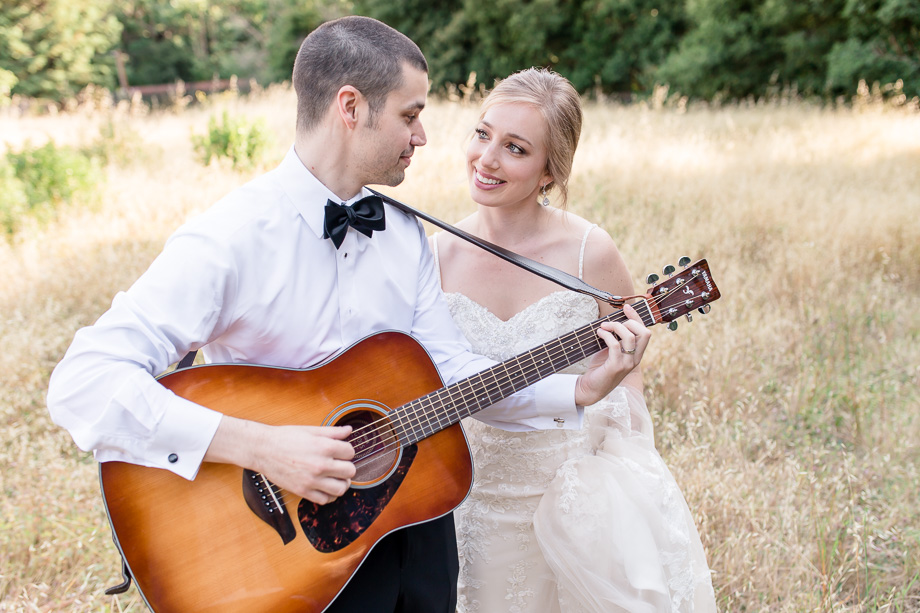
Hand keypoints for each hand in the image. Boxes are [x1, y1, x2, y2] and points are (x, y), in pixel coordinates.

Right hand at [206, 417, 355, 504]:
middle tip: (339, 465)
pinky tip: (325, 487)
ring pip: (341, 489)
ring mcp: (312, 480)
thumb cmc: (285, 438)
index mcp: (325, 447)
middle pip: (350, 471)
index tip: (340, 451)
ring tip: (336, 478)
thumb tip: (349, 430)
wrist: (263, 449)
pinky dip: (329, 496)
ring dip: (342, 483)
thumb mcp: (311, 430)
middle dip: (347, 467)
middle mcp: (321, 465)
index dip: (346, 451)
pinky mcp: (303, 491)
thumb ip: (332, 431)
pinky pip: (325, 500)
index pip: (350, 452)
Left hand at [573, 303, 650, 405]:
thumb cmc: (599, 368)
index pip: (644, 332)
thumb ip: (616, 339)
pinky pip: (615, 345)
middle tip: (611, 323)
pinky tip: (599, 333)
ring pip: (630, 337)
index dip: (637, 317)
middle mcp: (635, 359)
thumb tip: (612, 321)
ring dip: (615, 327)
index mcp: (636, 354)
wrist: (590, 388)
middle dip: (629, 322)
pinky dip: (606, 335)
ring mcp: (627, 363)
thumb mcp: (611, 351)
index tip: (626, 307)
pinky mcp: (616, 367)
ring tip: (603, 327)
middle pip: (644, 333)